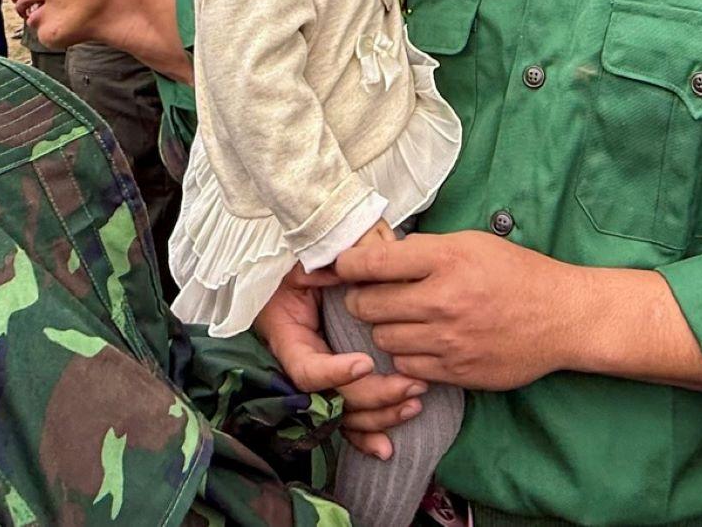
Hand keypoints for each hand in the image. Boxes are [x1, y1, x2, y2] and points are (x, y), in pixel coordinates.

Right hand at [254, 264, 429, 460]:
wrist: (302, 261)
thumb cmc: (307, 255)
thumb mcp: (312, 252)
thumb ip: (332, 258)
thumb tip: (359, 260)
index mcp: (287, 333)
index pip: (306, 368)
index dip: (333, 372)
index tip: (364, 363)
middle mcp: (299, 361)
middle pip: (331, 399)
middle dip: (373, 396)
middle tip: (411, 385)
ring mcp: (318, 377)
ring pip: (342, 415)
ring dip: (379, 416)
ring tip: (414, 402)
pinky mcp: (335, 384)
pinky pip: (346, 418)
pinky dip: (365, 435)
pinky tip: (387, 448)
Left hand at [337, 230, 575, 389]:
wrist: (562, 316)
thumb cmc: (516, 272)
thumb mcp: (472, 243)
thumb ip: (425, 249)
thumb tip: (380, 253)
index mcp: (446, 259)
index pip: (372, 263)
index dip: (346, 264)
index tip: (340, 266)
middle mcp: (443, 299)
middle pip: (367, 305)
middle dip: (360, 299)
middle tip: (369, 295)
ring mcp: (448, 340)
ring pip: (382, 339)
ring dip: (383, 328)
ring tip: (400, 318)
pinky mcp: (456, 371)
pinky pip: (406, 365)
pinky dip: (406, 354)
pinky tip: (420, 340)